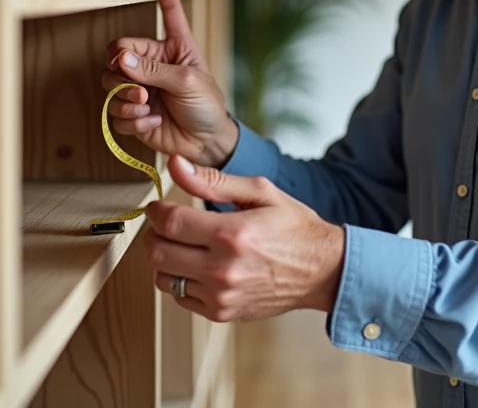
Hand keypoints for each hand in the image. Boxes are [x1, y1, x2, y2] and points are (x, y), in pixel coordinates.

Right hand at [101, 0, 239, 168]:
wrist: (207, 142)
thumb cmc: (206, 106)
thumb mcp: (186, 82)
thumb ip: (154, 70)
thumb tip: (121, 58)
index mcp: (172, 48)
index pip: (166, 16)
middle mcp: (152, 65)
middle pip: (117, 56)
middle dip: (122, 73)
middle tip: (139, 88)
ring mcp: (140, 90)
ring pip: (110, 86)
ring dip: (124, 99)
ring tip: (145, 106)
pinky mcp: (134, 114)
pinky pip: (116, 114)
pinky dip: (131, 120)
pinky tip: (150, 122)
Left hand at [145, 155, 345, 321]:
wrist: (322, 271)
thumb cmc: (294, 228)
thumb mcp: (260, 192)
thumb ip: (212, 180)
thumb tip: (175, 165)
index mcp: (232, 234)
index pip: (170, 223)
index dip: (155, 211)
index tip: (159, 206)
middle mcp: (223, 269)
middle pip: (158, 253)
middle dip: (155, 234)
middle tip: (167, 224)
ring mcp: (221, 295)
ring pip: (164, 277)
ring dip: (166, 258)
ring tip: (185, 245)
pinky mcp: (222, 312)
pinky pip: (179, 297)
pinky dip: (180, 280)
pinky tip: (198, 266)